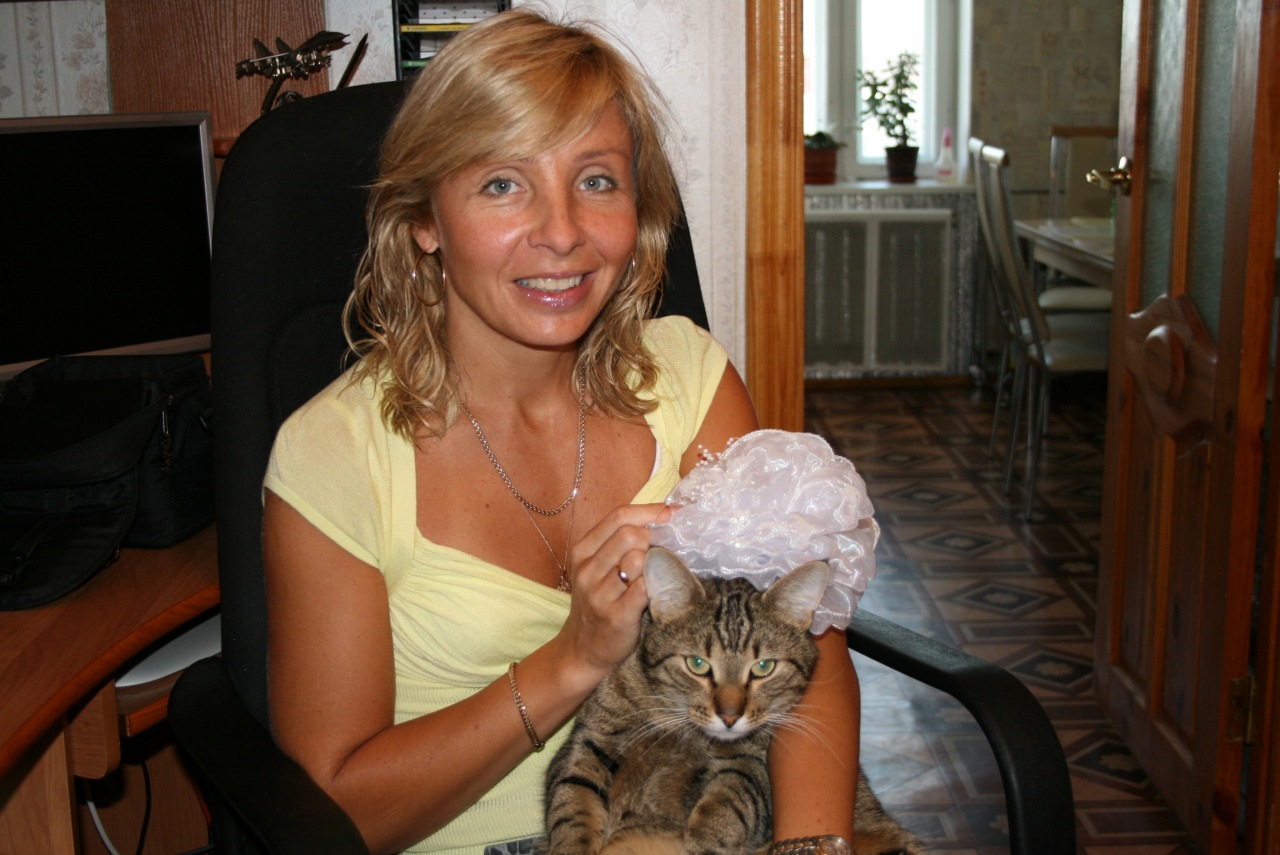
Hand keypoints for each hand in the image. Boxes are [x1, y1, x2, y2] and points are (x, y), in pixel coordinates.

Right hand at [555, 503, 671, 680]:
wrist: (583, 650)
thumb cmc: (598, 602)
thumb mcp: (597, 568)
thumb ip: (620, 542)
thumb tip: (665, 514)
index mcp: (583, 551)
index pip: (618, 516)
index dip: (649, 511)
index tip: (671, 513)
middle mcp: (587, 569)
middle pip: (630, 534)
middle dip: (653, 539)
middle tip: (660, 553)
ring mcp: (598, 594)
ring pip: (638, 559)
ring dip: (655, 563)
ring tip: (656, 574)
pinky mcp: (616, 616)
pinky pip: (645, 588)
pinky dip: (656, 585)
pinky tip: (657, 590)